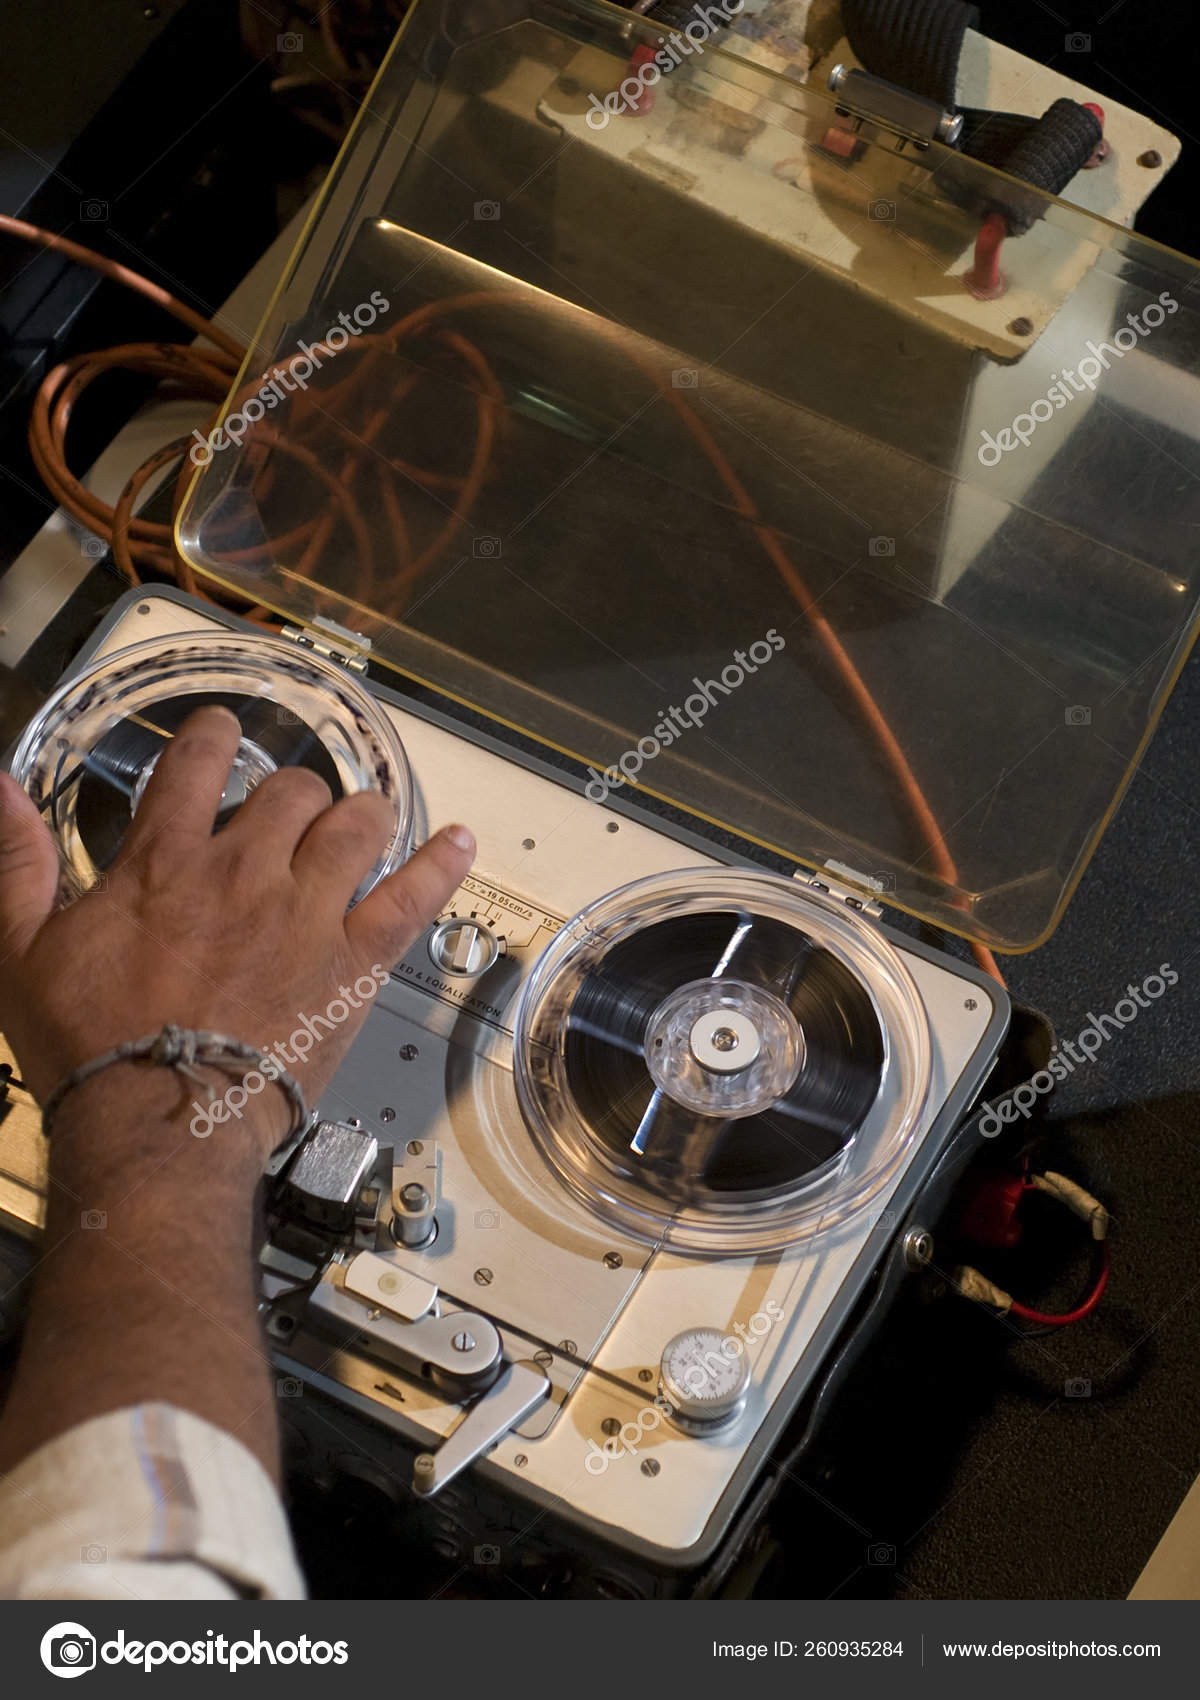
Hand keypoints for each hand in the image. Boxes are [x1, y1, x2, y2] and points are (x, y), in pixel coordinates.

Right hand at [0, 704, 473, 1150]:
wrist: (160, 1121)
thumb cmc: (92, 1047)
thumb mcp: (21, 950)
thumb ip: (15, 862)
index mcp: (167, 861)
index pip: (199, 761)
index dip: (215, 736)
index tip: (223, 735)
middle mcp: (245, 872)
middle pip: (291, 791)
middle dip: (293, 793)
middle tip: (291, 813)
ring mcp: (307, 913)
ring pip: (357, 825)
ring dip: (361, 815)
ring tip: (362, 818)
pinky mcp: (352, 963)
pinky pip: (412, 898)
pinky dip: (440, 866)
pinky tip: (459, 843)